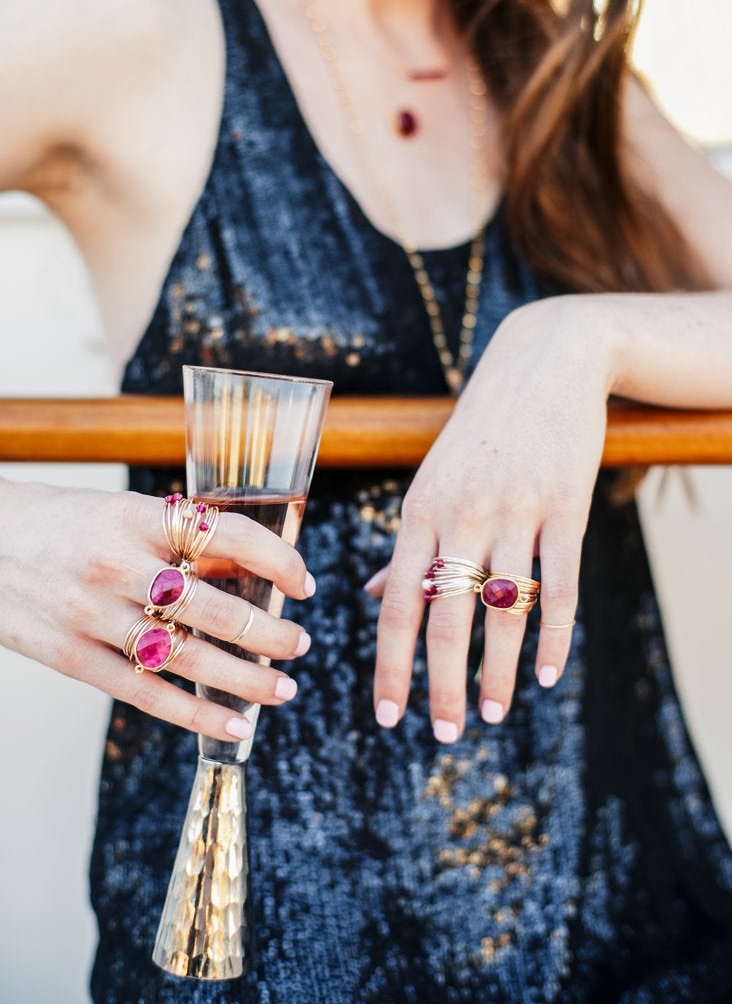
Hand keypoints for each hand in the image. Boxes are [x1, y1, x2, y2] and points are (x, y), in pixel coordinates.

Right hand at [0, 480, 313, 740]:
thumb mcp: (124, 513)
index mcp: (138, 517)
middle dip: (271, 632)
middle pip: (215, 608)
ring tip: (283, 689)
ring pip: (187, 657)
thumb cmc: (63, 524)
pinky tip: (234, 726)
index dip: (279, 559)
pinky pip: (144, 693)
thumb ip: (184, 541)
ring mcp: (92, 615)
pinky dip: (195, 715)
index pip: (230, 535)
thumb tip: (251, 568)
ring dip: (245, 679)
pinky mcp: (73, 658)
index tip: (305, 583)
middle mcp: (119, 564)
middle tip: (300, 645)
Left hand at [373, 296, 616, 739]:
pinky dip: (556, 636)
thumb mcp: (432, 480)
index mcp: (419, 512)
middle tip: (442, 735)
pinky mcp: (567, 507)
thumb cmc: (478, 433)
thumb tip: (378, 594)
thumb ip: (409, 543)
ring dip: (497, 672)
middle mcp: (462, 515)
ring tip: (490, 715)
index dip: (390, 666)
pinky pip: (562, 585)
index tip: (388, 716)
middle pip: (445, 618)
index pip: (396, 605)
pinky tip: (550, 675)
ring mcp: (517, 511)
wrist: (543, 365)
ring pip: (503, 610)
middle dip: (440, 685)